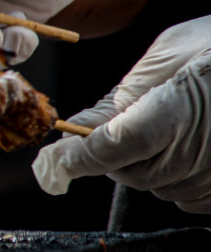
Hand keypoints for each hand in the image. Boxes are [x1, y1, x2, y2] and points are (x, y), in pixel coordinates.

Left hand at [35, 18, 210, 212]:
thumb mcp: (171, 52)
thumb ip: (123, 96)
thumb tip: (78, 125)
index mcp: (181, 108)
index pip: (115, 146)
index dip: (81, 155)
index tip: (55, 159)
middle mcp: (204, 150)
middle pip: (131, 172)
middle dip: (115, 153)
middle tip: (133, 122)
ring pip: (158, 187)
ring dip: (149, 164)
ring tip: (178, 126)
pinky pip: (188, 198)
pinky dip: (178, 177)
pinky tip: (195, 146)